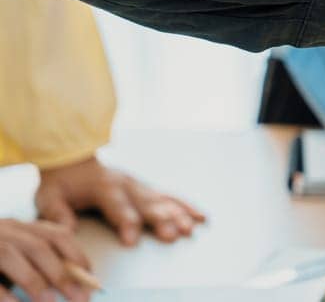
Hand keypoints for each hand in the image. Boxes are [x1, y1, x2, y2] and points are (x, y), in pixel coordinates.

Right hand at [0, 219, 89, 301]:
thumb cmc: (0, 262)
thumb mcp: (19, 255)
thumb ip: (42, 262)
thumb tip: (76, 285)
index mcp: (22, 227)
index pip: (58, 235)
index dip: (78, 256)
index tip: (91, 279)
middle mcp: (5, 230)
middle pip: (38, 246)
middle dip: (61, 274)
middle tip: (78, 299)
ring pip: (10, 255)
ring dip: (34, 281)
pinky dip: (5, 294)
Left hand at [35, 156, 205, 245]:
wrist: (71, 159)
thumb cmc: (61, 183)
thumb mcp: (49, 197)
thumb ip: (58, 214)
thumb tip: (67, 230)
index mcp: (104, 187)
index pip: (118, 207)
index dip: (126, 223)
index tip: (132, 240)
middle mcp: (127, 185)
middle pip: (146, 205)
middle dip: (161, 220)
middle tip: (172, 234)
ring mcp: (139, 186)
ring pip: (162, 200)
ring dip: (177, 214)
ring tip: (189, 228)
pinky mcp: (147, 188)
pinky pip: (171, 196)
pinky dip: (186, 206)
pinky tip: (200, 216)